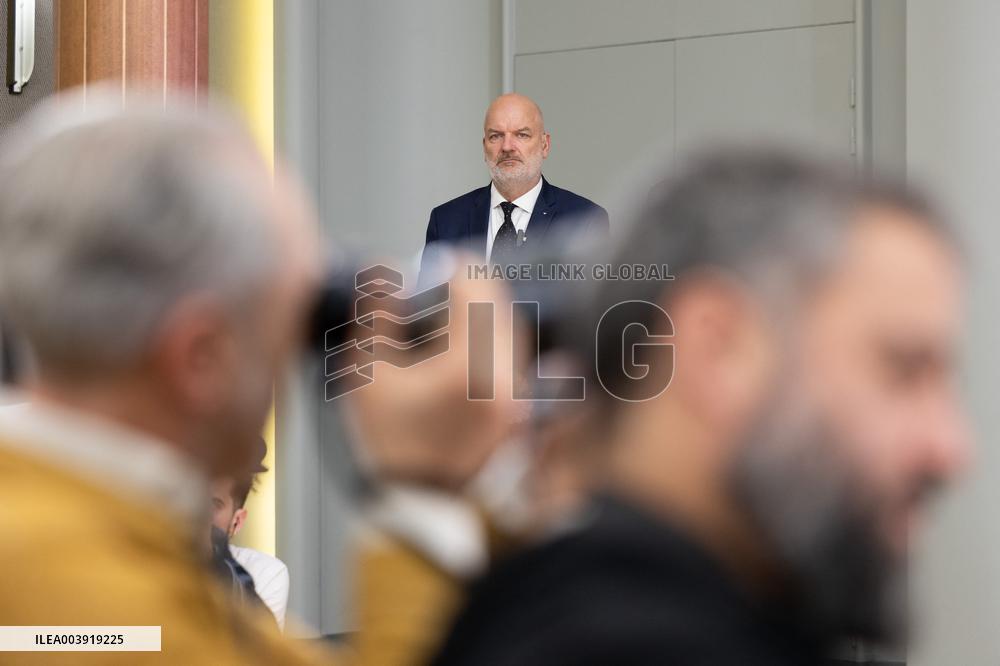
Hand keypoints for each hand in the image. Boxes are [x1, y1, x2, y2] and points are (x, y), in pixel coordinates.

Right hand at [344, 258, 521, 490]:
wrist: (418, 506)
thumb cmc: (389, 445)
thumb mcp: (367, 376)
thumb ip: (377, 316)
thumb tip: (385, 273)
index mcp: (470, 364)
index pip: (476, 288)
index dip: (453, 268)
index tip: (435, 265)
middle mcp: (506, 376)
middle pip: (500, 306)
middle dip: (471, 289)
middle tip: (441, 290)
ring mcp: (520, 396)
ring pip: (512, 332)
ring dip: (485, 316)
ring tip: (449, 324)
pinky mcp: (521, 412)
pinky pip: (516, 361)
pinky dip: (494, 346)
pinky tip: (463, 356)